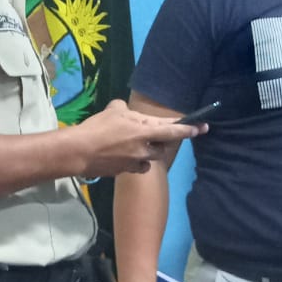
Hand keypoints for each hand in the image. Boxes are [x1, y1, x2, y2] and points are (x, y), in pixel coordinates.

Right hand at [73, 100, 203, 179]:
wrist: (80, 152)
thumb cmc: (97, 128)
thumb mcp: (113, 110)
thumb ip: (125, 109)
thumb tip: (126, 111)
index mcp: (145, 131)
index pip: (173, 130)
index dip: (188, 130)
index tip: (201, 128)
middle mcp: (145, 149)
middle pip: (163, 146)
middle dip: (162, 141)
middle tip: (153, 135)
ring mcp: (136, 162)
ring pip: (151, 158)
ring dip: (148, 152)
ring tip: (135, 145)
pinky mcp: (126, 172)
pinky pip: (138, 167)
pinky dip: (136, 162)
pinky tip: (125, 157)